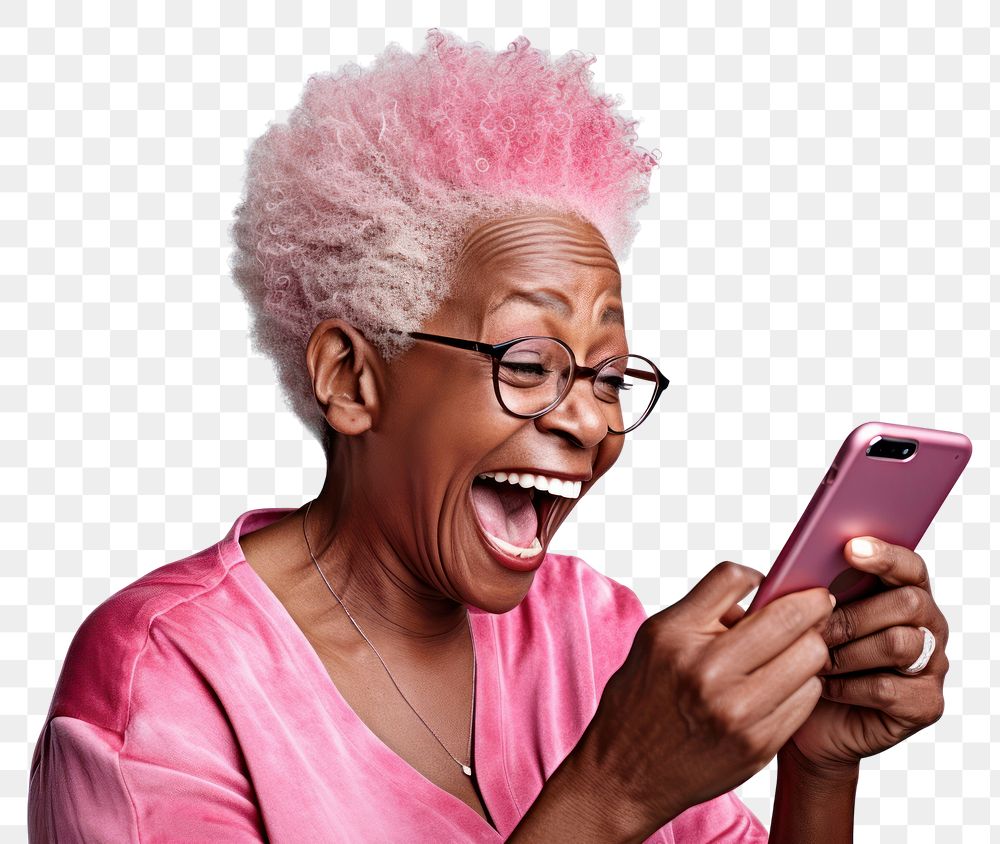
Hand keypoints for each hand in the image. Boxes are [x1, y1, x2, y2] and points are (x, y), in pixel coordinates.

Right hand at [576, 561, 833, 832]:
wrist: (626, 773)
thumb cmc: (642, 699)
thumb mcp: (656, 638)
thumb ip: (705, 607)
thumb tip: (761, 589)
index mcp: (676, 636)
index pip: (735, 578)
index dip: (761, 577)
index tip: (781, 585)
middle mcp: (707, 672)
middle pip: (791, 618)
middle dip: (811, 607)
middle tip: (814, 607)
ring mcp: (737, 713)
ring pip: (810, 657)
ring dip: (807, 649)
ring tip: (791, 652)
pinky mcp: (758, 745)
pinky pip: (807, 698)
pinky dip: (801, 685)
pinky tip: (782, 685)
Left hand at [781, 536, 949, 778]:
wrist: (806, 716)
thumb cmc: (807, 656)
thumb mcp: (806, 616)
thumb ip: (814, 589)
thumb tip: (801, 565)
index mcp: (903, 592)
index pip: (908, 565)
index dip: (884, 555)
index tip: (850, 548)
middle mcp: (927, 625)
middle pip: (909, 603)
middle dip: (854, 614)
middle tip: (816, 628)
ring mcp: (932, 665)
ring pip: (899, 644)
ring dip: (848, 652)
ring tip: (816, 661)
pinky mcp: (925, 704)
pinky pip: (887, 688)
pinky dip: (847, 686)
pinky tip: (824, 686)